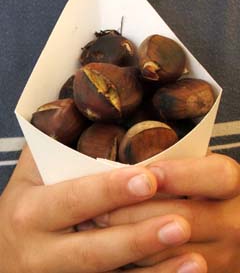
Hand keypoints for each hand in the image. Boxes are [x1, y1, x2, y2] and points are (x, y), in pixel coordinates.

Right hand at [0, 146, 205, 272]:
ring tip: (194, 258)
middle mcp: (42, 253)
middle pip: (95, 249)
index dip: (110, 190)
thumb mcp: (30, 175)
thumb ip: (53, 147)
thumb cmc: (24, 204)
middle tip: (181, 223)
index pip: (75, 199)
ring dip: (155, 271)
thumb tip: (83, 107)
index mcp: (31, 213)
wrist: (3, 253)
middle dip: (138, 237)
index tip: (148, 179)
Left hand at [95, 153, 239, 272]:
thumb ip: (175, 167)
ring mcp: (226, 253)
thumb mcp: (194, 170)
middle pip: (187, 217)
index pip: (217, 176)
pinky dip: (141, 263)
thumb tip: (133, 173)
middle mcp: (234, 220)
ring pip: (173, 251)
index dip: (181, 175)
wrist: (222, 223)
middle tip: (100, 209)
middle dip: (138, 213)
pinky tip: (118, 252)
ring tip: (99, 228)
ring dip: (131, 241)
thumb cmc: (196, 186)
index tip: (147, 175)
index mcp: (231, 185)